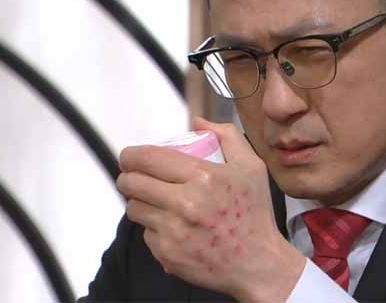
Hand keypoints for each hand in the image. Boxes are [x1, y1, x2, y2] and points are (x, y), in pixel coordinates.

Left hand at [116, 117, 305, 301]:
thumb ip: (227, 136)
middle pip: (133, 183)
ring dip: (139, 201)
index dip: (132, 155)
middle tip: (133, 176)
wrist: (257, 262)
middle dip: (128, 176)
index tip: (129, 156)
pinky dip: (153, 227)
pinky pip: (146, 234)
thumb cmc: (254, 213)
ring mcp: (174, 232)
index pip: (150, 159)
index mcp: (204, 178)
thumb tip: (197, 122)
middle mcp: (185, 204)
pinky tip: (170, 225)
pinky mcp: (167, 254)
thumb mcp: (251, 167)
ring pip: (134, 208)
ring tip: (152, 200)